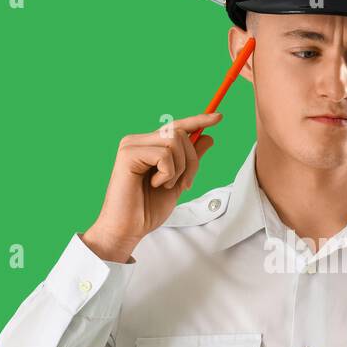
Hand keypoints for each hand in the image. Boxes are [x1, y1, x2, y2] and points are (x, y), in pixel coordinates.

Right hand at [82, 111, 222, 261]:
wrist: (128, 229)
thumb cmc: (147, 209)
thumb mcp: (177, 181)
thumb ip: (190, 160)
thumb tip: (207, 137)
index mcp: (147, 145)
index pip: (175, 126)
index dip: (198, 120)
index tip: (219, 117)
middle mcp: (137, 140)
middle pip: (180, 133)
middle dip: (192, 160)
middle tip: (185, 184)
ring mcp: (131, 145)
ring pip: (174, 142)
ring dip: (179, 169)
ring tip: (165, 185)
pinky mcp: (128, 154)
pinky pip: (164, 155)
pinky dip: (168, 173)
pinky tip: (155, 185)